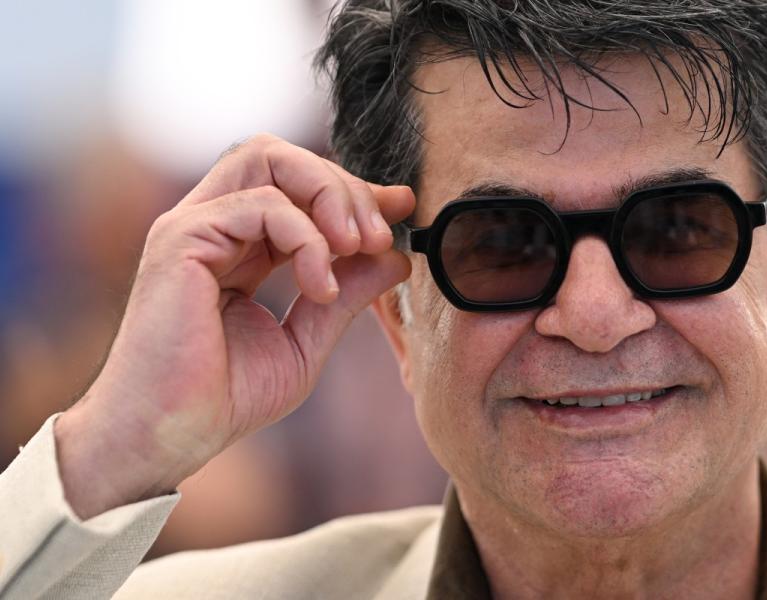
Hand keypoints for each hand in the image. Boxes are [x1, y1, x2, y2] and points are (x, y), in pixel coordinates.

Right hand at [54, 134, 414, 517]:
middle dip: (343, 186)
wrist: (171, 436)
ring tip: (359, 247)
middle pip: (283, 159)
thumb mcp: (307, 340)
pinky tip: (321, 286)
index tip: (400, 208)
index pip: (296, 190)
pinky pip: (260, 206)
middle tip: (380, 235)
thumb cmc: (226, 396)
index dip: (351, 191)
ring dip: (329, 196)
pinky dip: (305, 238)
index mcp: (239, 247)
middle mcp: (213, 226)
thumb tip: (396, 257)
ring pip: (268, 159)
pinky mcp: (181, 239)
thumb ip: (348, 294)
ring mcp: (193, 226)